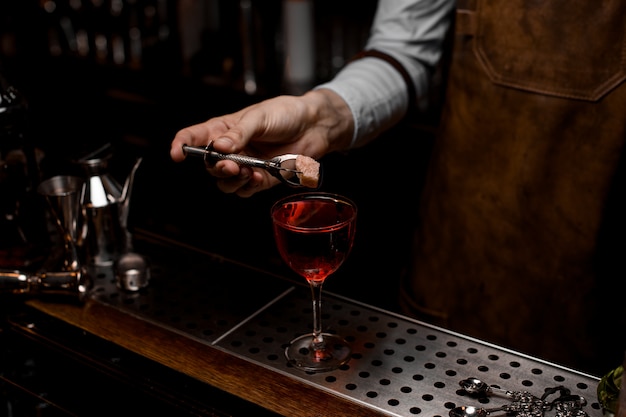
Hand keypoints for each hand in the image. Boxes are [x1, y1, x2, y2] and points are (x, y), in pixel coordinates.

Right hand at [170, 89, 353, 196]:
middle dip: (216, 167)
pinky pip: (245, 190)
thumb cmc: (285, 113)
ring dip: (232, 180)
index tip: (176, 154)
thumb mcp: (259, 117)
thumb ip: (239, 133)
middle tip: (230, 164)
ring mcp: (245, 165)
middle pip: (210, 166)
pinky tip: (257, 177)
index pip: (193, 137)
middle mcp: (230, 149)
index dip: (181, 145)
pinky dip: (248, 186)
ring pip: (225, 182)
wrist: (314, 126)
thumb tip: (219, 147)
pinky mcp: (261, 179)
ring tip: (246, 171)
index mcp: (223, 129)